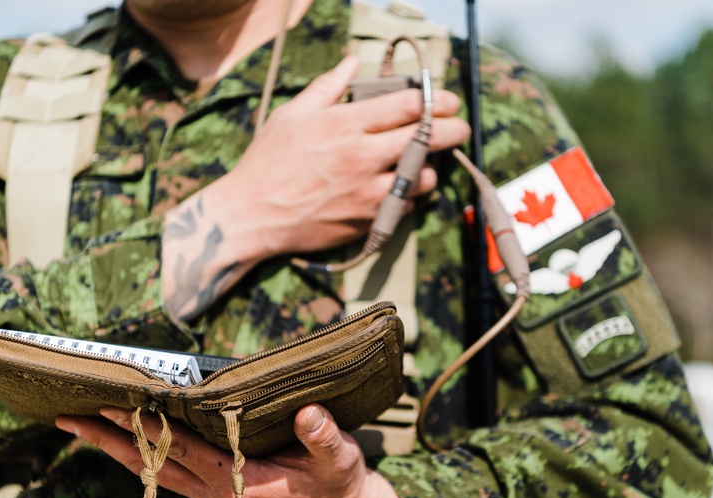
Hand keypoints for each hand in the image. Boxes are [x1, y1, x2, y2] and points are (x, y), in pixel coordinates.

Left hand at [55, 404, 404, 497]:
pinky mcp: (218, 493)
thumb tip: (308, 412)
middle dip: (110, 441)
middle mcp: (217, 492)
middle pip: (153, 465)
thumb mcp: (341, 460)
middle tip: (69, 419)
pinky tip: (127, 444)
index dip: (148, 430)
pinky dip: (143, 457)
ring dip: (118, 451)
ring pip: (155, 473)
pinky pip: (170, 475)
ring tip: (82, 430)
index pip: (183, 451)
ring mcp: (214, 496)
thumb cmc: (341, 484)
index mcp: (240, 482)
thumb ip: (323, 437)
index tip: (113, 408)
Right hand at [162, 54, 471, 320]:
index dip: (436, 99)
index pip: (409, 106)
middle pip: (428, 138)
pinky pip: (407, 206)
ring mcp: (369, 191)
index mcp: (346, 124)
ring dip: (429, 168)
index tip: (448, 100)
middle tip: (459, 127)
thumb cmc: (268, 162)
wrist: (253, 215)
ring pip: (424, 176)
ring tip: (423, 163)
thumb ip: (328, 87)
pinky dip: (411, 197)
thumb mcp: (293, 115)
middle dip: (453, 129)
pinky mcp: (369, 220)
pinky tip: (402, 189)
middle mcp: (363, 156)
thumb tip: (352, 62)